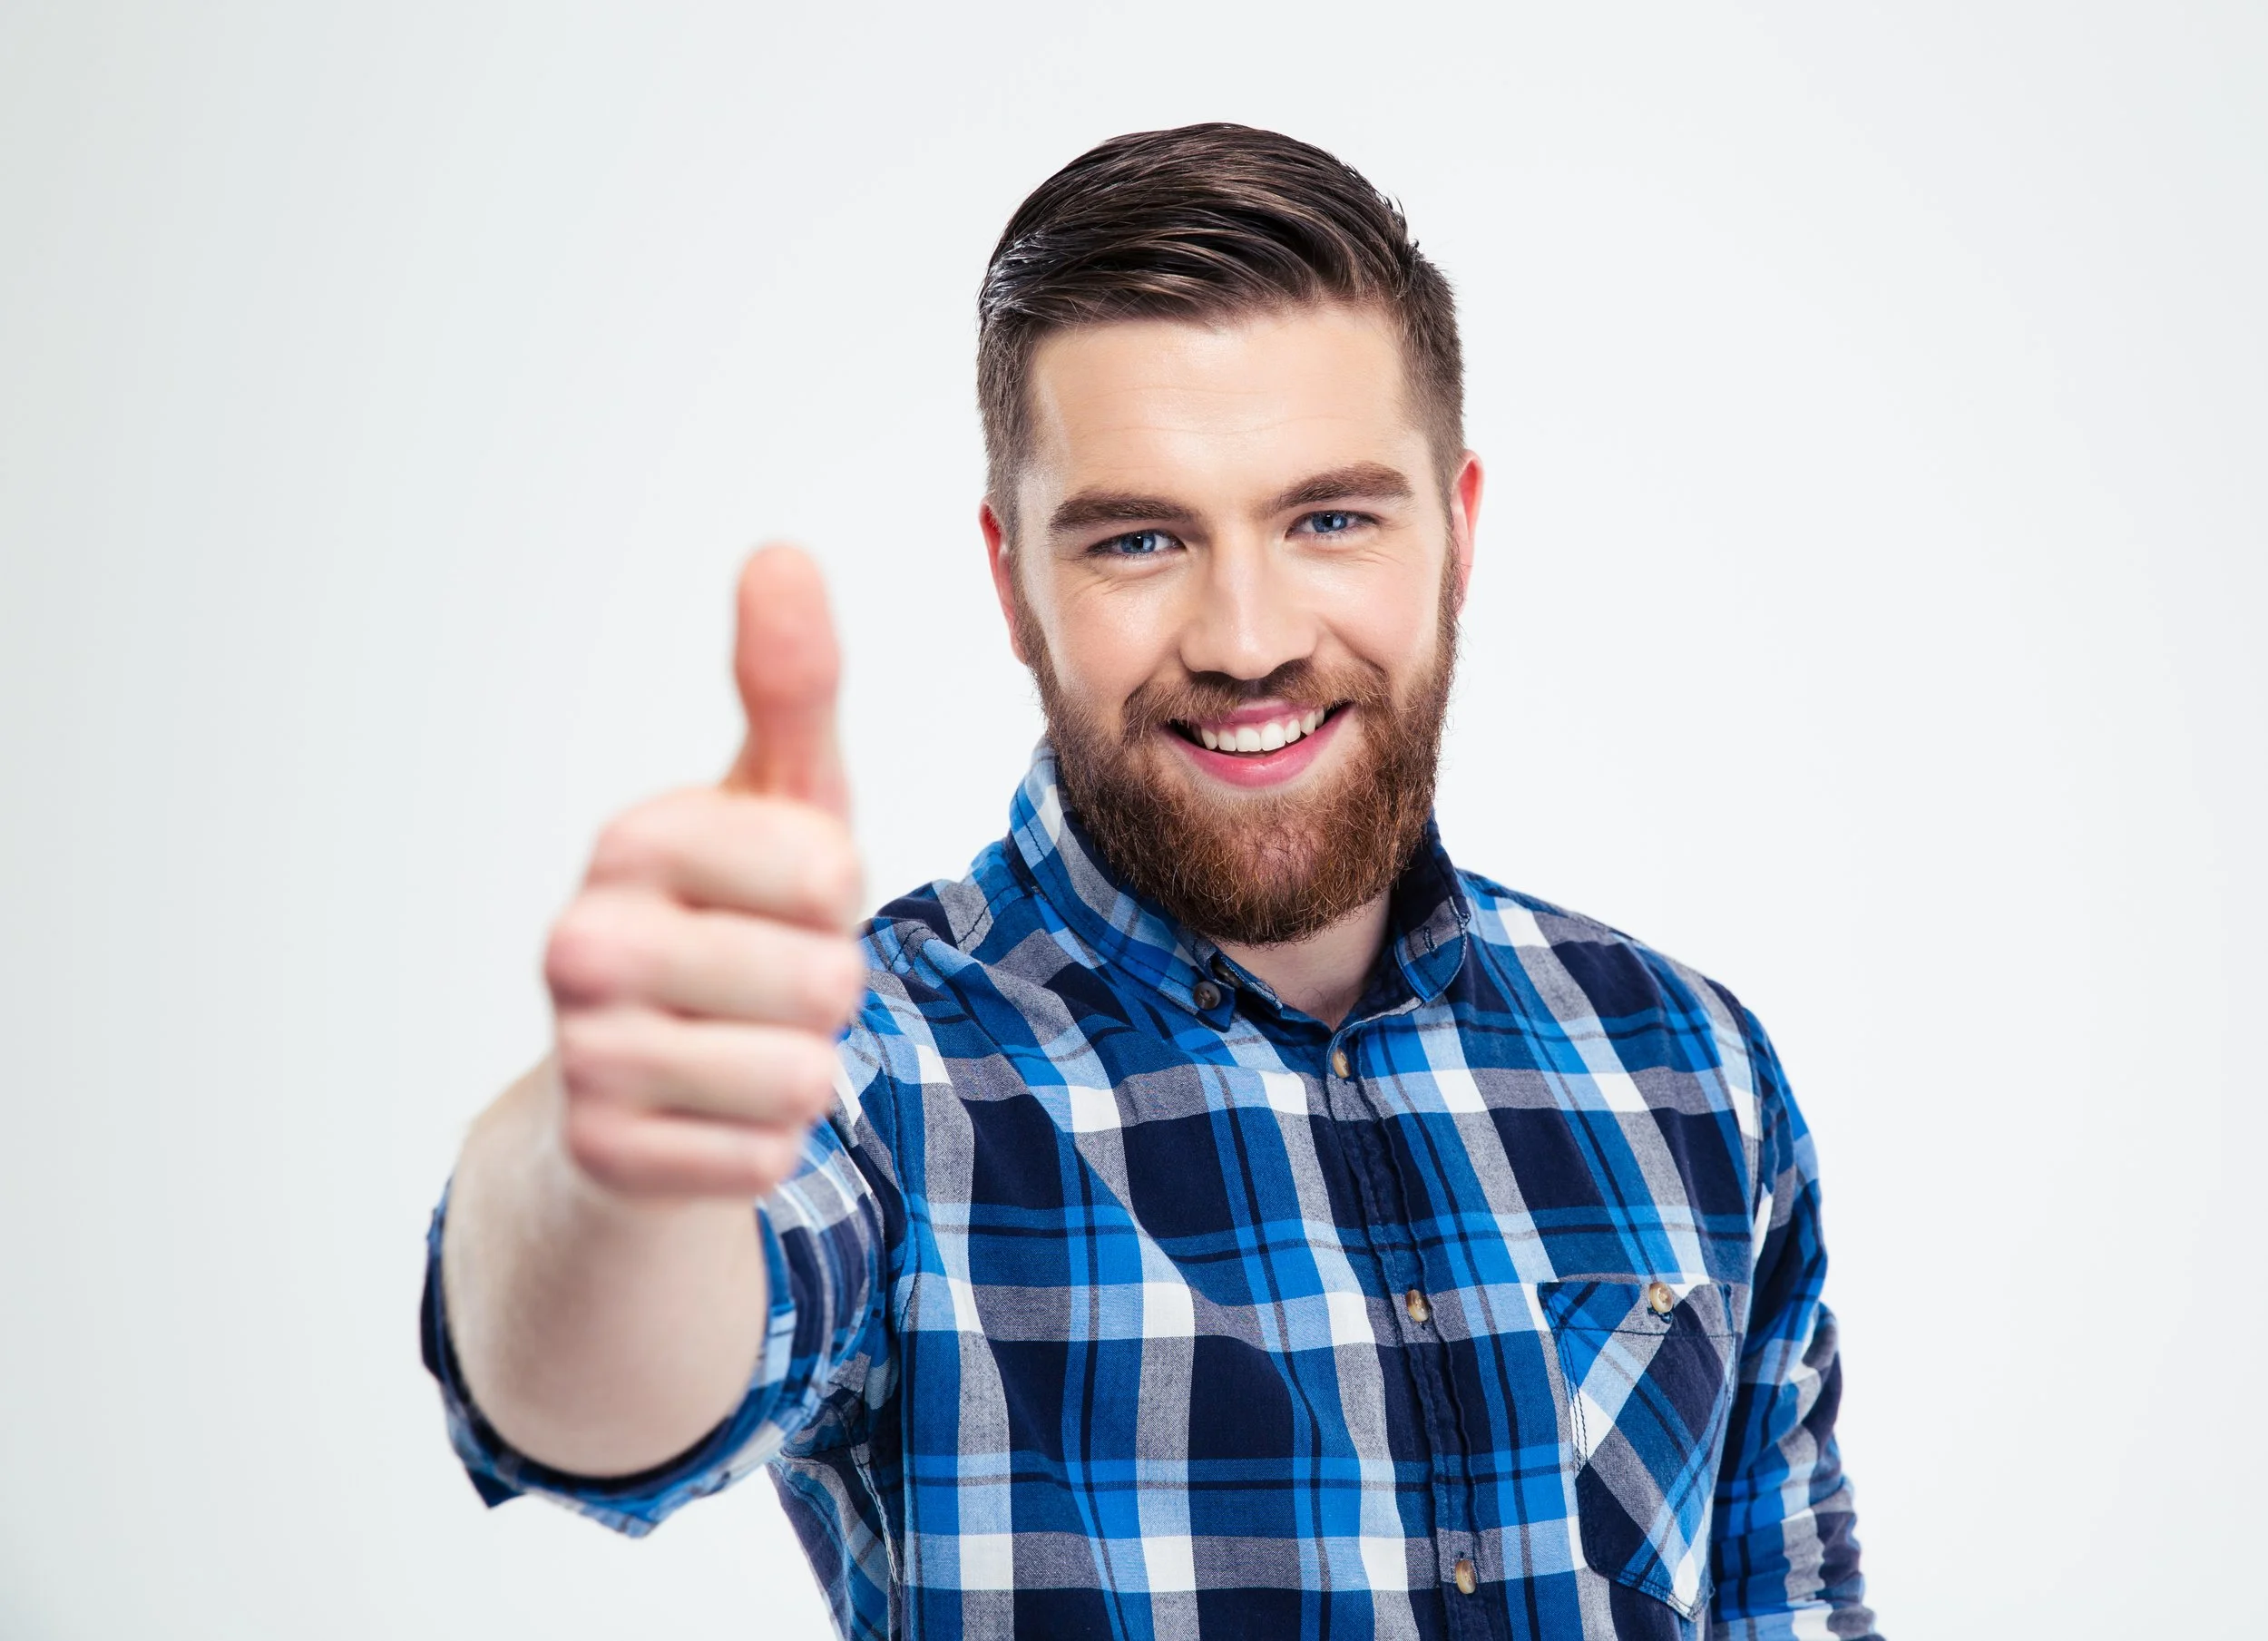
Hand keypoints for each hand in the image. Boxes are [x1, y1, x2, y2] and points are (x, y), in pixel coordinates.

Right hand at [540, 545, 863, 1201]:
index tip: (784, 896)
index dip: (836, 894)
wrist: (637, 1077)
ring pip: (802, 1079)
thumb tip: (782, 553)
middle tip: (764, 982)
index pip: (827, 872)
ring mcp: (582, 1056)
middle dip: (825, 990)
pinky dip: (765, 1144)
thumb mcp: (777, 799)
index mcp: (633, 840)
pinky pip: (766, 1160)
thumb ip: (791, 685)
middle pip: (824, 983)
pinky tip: (711, 1112)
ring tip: (740, 1044)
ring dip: (802, 1072)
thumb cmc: (732, 916)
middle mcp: (581, 943)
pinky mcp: (603, 1158)